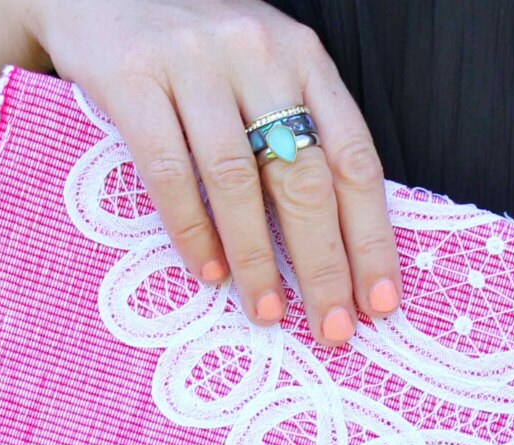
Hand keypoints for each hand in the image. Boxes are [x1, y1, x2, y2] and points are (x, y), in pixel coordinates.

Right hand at [23, 0, 400, 344]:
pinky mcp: (132, 77)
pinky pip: (169, 169)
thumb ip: (299, 127)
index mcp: (304, 58)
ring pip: (237, 180)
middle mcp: (258, 55)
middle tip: (332, 328)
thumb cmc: (194, 47)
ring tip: (266, 312)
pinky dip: (190, 229)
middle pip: (305, 177)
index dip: (372, 237)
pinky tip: (207, 271)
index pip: (355, 158)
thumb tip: (340, 239)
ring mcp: (194, 64)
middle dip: (325, 265)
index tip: (380, 300)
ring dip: (256, 258)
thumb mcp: (262, 67)